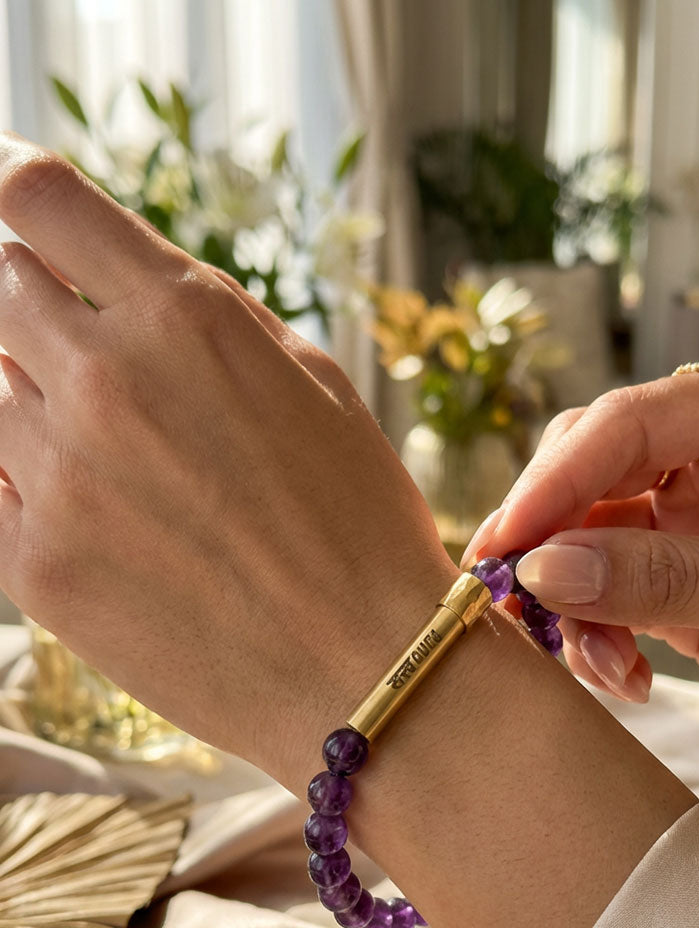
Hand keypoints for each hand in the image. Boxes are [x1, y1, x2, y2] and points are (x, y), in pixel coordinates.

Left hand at [0, 134, 453, 774]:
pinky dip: (23, 480)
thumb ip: (205, 318)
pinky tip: (91, 510)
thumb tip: (119, 286)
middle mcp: (107, 378)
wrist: (366, 672)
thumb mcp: (312, 382)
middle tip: (83, 357)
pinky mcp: (34, 566)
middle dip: (32, 307)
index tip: (11, 209)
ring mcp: (59, 474)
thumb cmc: (360, 523)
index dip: (8, 187)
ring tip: (117, 459)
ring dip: (34, 402)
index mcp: (184, 317)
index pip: (38, 198)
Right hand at [463, 355, 698, 765]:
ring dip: (573, 605)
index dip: (555, 479)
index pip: (626, 422)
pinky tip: (623, 677)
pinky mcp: (679, 582)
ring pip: (584, 540)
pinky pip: (604, 594)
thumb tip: (543, 569)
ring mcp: (692, 520)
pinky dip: (596, 637)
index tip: (506, 542)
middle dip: (550, 539)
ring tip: (598, 664)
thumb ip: (662, 579)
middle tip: (512, 597)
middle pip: (588, 473)